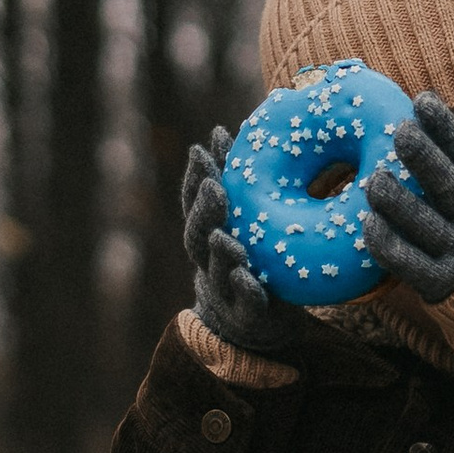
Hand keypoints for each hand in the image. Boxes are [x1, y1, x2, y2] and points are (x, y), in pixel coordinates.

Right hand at [182, 132, 319, 361]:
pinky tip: (247, 276)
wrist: (258, 323)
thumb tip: (233, 129)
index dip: (194, 178)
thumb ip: (243, 183)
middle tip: (213, 187)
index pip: (195, 202)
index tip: (200, 150)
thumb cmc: (254, 258)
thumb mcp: (249, 219)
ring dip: (220, 250)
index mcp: (209, 232)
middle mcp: (210, 260)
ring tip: (225, 236)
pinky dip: (244, 290)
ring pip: (216, 269)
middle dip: (204, 211)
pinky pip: (245, 303)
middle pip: (198, 235)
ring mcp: (226, 290)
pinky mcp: (248, 316)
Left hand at [363, 95, 453, 303]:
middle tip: (401, 131)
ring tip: (375, 179)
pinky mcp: (440, 284)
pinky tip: (369, 224)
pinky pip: (409, 264)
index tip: (424, 100)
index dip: (447, 128)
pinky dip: (389, 244)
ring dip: (399, 201)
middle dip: (424, 157)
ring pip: (424, 224)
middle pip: (447, 186)